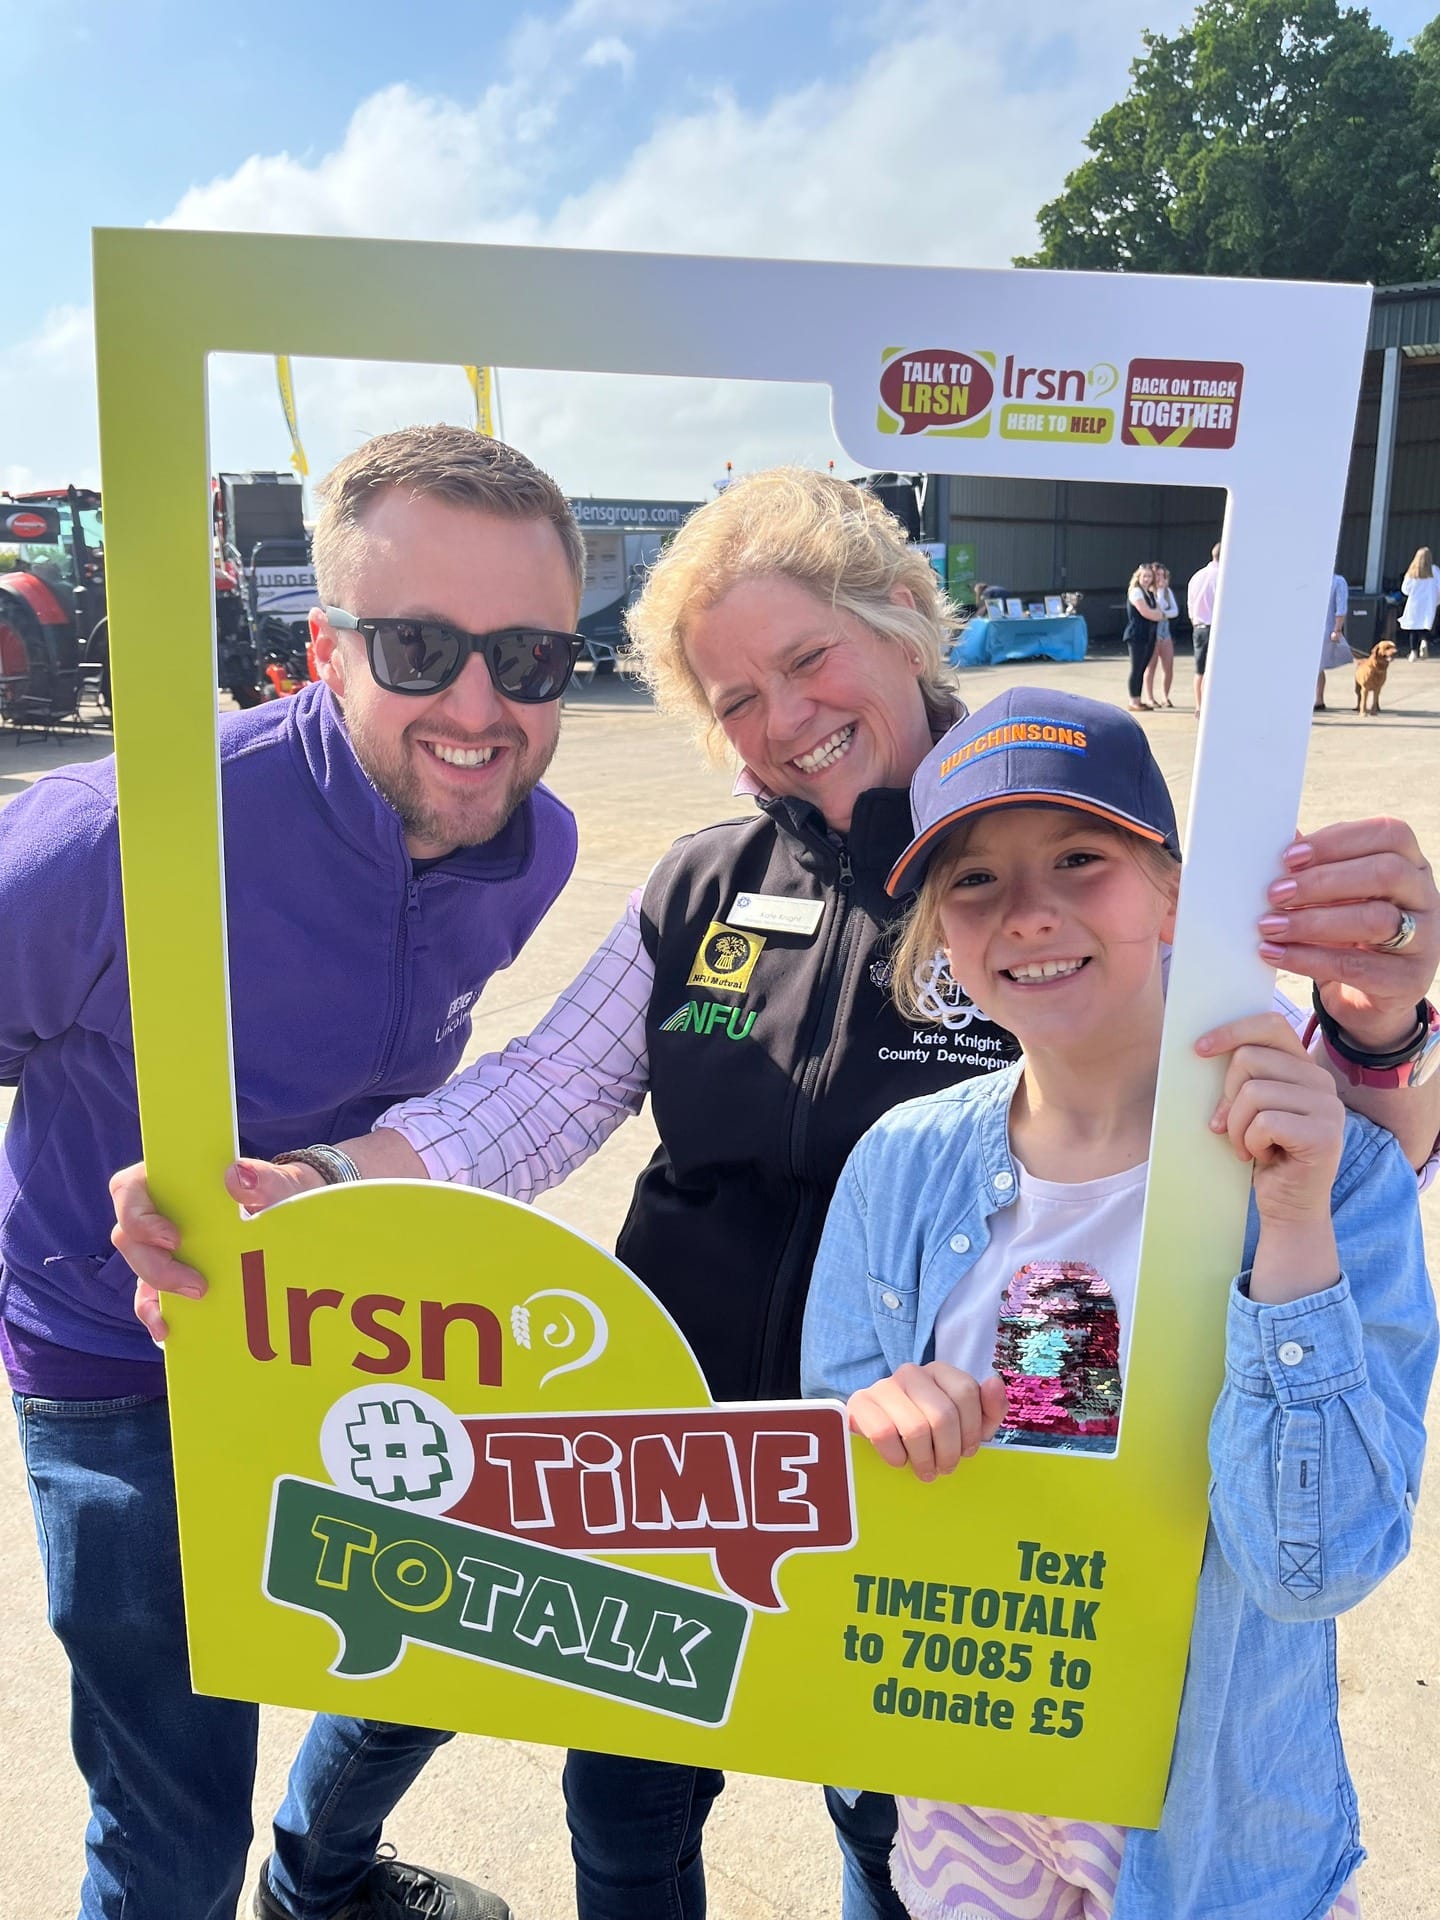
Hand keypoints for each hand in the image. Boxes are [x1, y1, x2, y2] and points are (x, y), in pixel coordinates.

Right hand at [111, 1157, 321, 1344]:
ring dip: (158, 1288)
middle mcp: (157, 1213)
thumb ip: (261, 1177)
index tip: (174, 1238)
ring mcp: (161, 1246)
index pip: (127, 1190)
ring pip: (138, 1267)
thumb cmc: (274, 1192)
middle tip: (197, 1283)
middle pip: (128, 1237)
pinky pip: (150, 1297)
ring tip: (195, 1301)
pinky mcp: (170, 1275)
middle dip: (155, 1265)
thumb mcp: (276, 1183)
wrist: (288, 1216)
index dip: (136, 1215)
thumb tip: (236, 1175)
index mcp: (170, 1181)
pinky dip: (155, 1314)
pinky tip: (167, 1330)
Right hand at [847, 1362, 1006, 1479]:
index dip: (972, 1429)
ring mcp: (883, 1386)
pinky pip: (884, 1434)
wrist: (880, 1435)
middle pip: (942, 1414)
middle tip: (945, 1468)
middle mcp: (911, 1372)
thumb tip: (994, 1383)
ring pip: (915, 1428)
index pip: (966, 1391)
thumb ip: (989, 1408)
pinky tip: (900, 1461)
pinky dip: (896, 1456)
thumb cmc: (931, 1432)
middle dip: (949, 1451)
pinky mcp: (860, 1403)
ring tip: (926, 1470)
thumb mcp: (967, 1424)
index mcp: (939, 1371)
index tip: (967, 1451)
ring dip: (924, 1459)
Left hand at [1198, 1013, 1344, 1223]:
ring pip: (1252, 1093)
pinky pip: (1263, 1123)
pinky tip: (1262, 1157)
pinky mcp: (1323, 1135)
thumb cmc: (1265, 1152)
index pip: (1271, 1026)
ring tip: (1247, 1145)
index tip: (1199, 1050)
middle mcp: (1322, 1081)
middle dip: (1227, 1097)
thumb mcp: (1252, 1107)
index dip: (1232, 1031)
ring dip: (1237, 1126)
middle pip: (1250, 1060)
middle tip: (1230, 1127)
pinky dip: (1250, 1143)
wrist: (1290, 1206)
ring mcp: (1328, 1108)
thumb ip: (1245, 1076)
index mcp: (1305, 1068)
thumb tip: (1204, 1048)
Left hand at [1258, 818, 1438, 1050]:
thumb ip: (1315, 868)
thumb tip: (1278, 837)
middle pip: (1386, 873)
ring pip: (1375, 920)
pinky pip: (1357, 966)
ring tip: (1270, 926)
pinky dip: (1309, 958)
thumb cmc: (1347, 935)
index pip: (1390, 834)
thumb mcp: (1335, 898)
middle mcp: (1425, 897)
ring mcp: (1425, 940)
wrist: (1365, 999)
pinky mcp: (1408, 981)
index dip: (1338, 841)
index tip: (1289, 857)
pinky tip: (1275, 953)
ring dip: (1313, 921)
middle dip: (1323, 881)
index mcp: (1411, 865)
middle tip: (1275, 893)